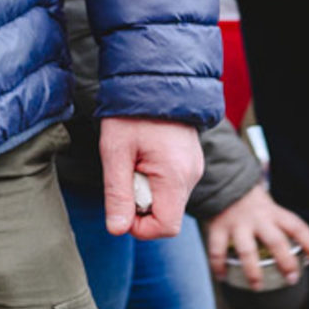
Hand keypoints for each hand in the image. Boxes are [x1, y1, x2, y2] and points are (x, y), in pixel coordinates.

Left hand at [100, 116, 201, 241]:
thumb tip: (117, 229)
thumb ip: (117, 194)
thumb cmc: (131, 112)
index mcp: (175, 176)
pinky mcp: (190, 161)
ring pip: (167, 199)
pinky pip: (171, 184)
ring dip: (145, 189)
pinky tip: (144, 156)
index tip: (121, 207)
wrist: (154, 78)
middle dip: (140, 203)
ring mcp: (193, 168)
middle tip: (125, 173)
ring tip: (134, 160)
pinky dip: (154, 178)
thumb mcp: (115, 152)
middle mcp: (191, 175)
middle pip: (166, 214)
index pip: (165, 227)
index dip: (139, 227)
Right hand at [203, 183, 308, 288]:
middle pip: (276, 242)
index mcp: (274, 213)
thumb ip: (279, 227)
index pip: (297, 227)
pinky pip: (217, 250)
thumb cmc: (250, 201)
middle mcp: (258, 218)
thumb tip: (299, 254)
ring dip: (253, 271)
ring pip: (247, 251)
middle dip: (286, 263)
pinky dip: (218, 266)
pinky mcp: (218, 227)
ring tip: (257, 286)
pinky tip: (222, 277)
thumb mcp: (269, 208)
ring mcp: (237, 224)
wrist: (221, 181)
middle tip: (291, 278)